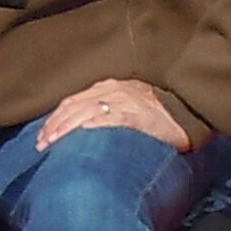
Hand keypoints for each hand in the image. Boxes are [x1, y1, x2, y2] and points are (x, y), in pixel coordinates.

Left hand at [38, 76, 194, 151]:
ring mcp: (125, 101)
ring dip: (64, 128)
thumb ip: (109, 110)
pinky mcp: (137, 114)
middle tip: (40, 144)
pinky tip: (80, 135)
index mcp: (110, 87)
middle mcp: (113, 90)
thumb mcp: (130, 103)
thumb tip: (83, 128)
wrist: (191, 108)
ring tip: (50, 144)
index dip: (55, 118)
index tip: (42, 135)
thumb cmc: (161, 111)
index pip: (73, 101)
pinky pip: (110, 118)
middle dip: (53, 125)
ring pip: (85, 111)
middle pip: (73, 106)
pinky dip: (92, 125)